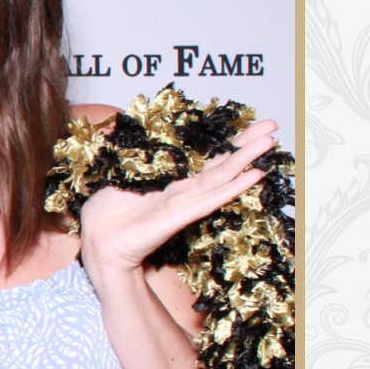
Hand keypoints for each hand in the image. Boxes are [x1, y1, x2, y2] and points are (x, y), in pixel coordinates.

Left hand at [79, 119, 277, 277]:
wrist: (97, 242)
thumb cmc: (106, 214)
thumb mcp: (120, 177)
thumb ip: (136, 160)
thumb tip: (136, 135)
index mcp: (172, 184)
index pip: (207, 161)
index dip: (229, 144)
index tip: (252, 126)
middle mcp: (183, 193)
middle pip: (221, 166)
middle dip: (246, 146)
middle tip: (272, 126)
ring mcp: (183, 205)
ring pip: (220, 179)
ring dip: (245, 160)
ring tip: (268, 143)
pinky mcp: (178, 217)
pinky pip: (208, 200)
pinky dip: (231, 188)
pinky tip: (252, 177)